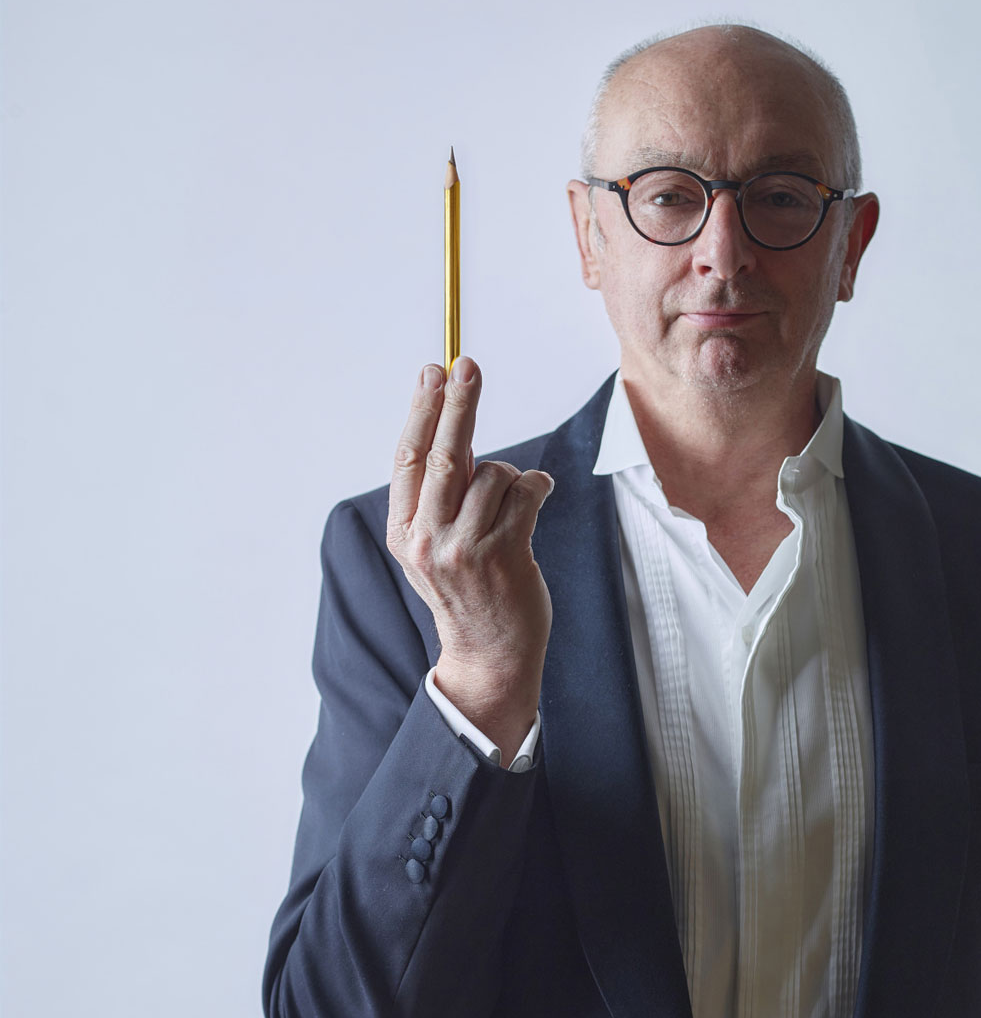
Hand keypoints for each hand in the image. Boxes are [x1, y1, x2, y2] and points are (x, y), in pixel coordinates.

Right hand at [386, 358, 552, 764]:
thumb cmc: (468, 590)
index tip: (433, 372)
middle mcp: (429, 540)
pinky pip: (527, 493)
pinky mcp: (505, 555)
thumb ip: (435, 498)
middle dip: (458, 405)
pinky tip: (537, 497)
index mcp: (405, 533)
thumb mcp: (432, 548)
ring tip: (515, 504)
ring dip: (513, 477)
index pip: (409, 459)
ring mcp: (466, 550)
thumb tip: (447, 424)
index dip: (422, 412)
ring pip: (495, 474)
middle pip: (445, 456)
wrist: (490, 653)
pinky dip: (537, 486)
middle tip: (467, 364)